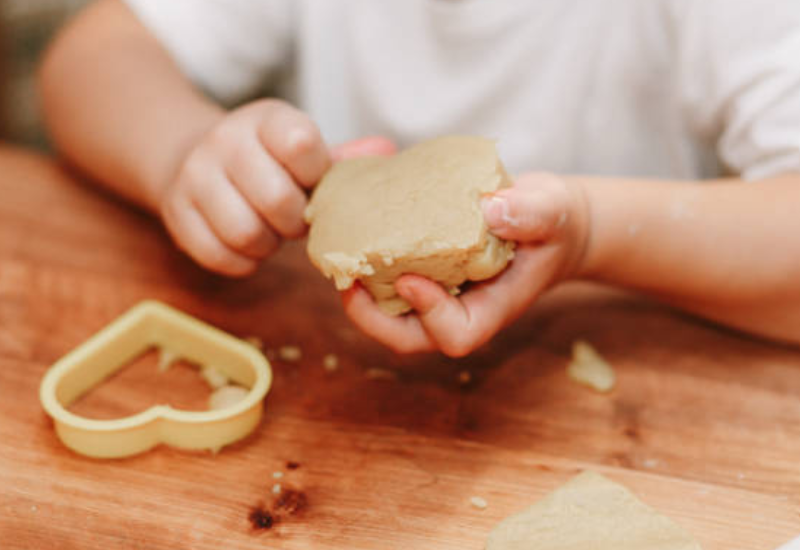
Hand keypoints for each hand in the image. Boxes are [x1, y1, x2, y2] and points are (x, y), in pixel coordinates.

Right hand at [159, 99, 329, 275]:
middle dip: (295, 222)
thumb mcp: (303, 150)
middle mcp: (225, 140)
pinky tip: (247, 246)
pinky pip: (219, 256)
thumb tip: (384, 149)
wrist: (198, 158)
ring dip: (268, 245)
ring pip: (246, 233)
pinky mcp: (176, 211)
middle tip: (294, 219)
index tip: (311, 183)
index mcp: (267, 119)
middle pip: (277, 199)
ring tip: (270, 231)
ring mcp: (194, 174)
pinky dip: (243, 262)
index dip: (316, 177)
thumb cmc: (269, 163)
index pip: (301, 144)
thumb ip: (343, 158)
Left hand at [343, 173, 589, 356]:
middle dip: (373, 319)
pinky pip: (388, 281)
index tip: (409, 279)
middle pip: (409, 336)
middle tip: (348, 283)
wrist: (544, 220)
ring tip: (339, 260)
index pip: (456, 334)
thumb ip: (531, 214)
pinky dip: (367, 265)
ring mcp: (438, 293)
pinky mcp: (424, 271)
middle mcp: (458, 308)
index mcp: (491, 308)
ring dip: (361, 294)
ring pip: (391, 313)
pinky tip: (351, 233)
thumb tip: (491, 210)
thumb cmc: (554, 223)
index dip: (430, 316)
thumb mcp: (552, 212)